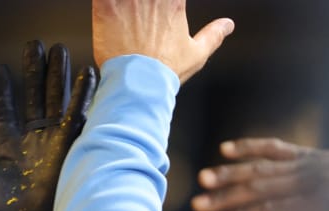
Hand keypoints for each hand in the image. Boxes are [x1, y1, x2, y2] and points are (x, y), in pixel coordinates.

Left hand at [0, 40, 96, 210]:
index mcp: (10, 148)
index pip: (5, 111)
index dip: (1, 90)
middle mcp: (34, 141)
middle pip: (34, 98)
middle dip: (35, 72)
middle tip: (34, 46)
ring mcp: (55, 142)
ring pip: (56, 100)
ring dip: (58, 76)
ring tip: (58, 50)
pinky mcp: (74, 147)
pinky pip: (80, 115)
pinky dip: (83, 94)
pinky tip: (86, 73)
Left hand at [92, 0, 233, 82]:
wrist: (138, 84)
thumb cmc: (163, 71)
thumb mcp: (197, 53)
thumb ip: (213, 35)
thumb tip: (227, 25)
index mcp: (174, 1)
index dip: (166, 1)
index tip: (162, 6)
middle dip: (142, 1)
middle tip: (141, 10)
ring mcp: (128, 0)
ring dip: (124, 0)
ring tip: (125, 8)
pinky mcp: (105, 7)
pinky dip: (101, 1)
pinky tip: (105, 6)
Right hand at [191, 137, 328, 210]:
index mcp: (319, 202)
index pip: (274, 210)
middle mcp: (308, 180)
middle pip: (260, 187)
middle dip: (227, 196)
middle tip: (198, 202)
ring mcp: (306, 163)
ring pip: (262, 166)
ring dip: (231, 172)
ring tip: (204, 177)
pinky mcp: (308, 153)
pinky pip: (275, 147)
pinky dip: (251, 146)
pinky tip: (227, 148)